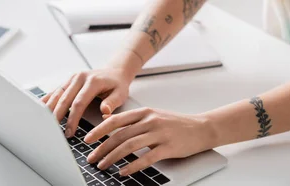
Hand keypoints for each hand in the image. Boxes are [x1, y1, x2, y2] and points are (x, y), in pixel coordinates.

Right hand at [41, 67, 134, 137]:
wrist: (114, 71)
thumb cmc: (117, 85)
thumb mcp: (121, 93)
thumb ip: (112, 103)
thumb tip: (104, 111)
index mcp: (92, 81)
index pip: (79, 102)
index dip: (73, 118)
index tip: (70, 132)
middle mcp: (79, 78)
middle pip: (64, 99)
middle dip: (58, 116)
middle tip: (53, 131)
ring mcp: (71, 78)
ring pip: (57, 95)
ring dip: (49, 109)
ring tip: (44, 123)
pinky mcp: (67, 82)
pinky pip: (55, 91)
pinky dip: (46, 100)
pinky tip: (38, 109)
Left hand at [83, 107, 217, 175]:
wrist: (202, 128)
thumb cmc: (176, 123)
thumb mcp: (153, 115)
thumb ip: (134, 119)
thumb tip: (109, 123)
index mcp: (144, 112)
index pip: (115, 120)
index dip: (99, 130)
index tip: (87, 139)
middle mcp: (150, 121)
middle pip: (119, 135)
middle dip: (102, 148)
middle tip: (92, 158)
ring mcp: (159, 134)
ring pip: (129, 146)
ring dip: (112, 157)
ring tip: (103, 166)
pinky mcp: (168, 147)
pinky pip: (146, 158)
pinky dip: (132, 166)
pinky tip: (123, 171)